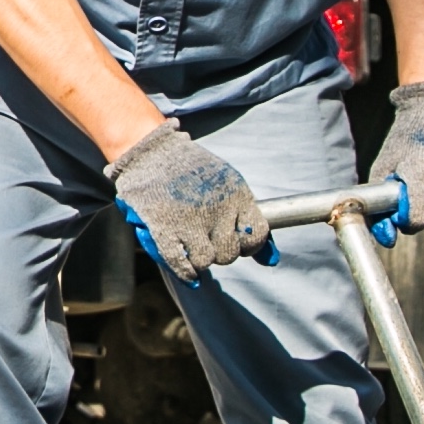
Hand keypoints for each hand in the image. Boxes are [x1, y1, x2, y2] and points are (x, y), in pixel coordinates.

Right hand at [109, 122, 271, 281]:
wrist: (151, 152)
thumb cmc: (193, 170)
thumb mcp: (229, 184)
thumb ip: (248, 219)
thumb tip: (272, 260)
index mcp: (236, 194)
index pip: (256, 235)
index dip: (248, 244)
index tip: (236, 238)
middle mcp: (217, 208)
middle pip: (229, 253)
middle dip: (220, 251)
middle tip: (208, 238)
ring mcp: (189, 219)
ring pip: (206, 261)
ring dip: (200, 260)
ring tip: (193, 246)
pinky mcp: (163, 227)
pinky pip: (180, 263)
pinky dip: (185, 271)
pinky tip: (187, 269)